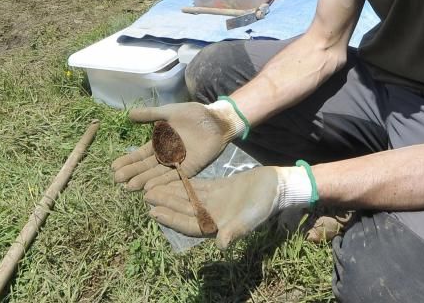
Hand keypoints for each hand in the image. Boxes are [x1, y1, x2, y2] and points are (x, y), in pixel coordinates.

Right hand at [111, 102, 235, 190]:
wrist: (216, 119)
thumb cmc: (193, 114)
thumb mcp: (168, 112)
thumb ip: (150, 115)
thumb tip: (129, 115)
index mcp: (159, 143)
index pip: (140, 154)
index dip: (128, 161)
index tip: (113, 167)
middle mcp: (166, 156)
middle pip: (146, 166)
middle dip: (132, 173)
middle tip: (117, 180)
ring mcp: (177, 163)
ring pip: (157, 174)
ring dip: (144, 180)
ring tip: (130, 186)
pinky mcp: (190, 168)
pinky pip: (174, 177)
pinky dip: (162, 182)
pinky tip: (151, 187)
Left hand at [145, 167, 283, 247]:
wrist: (277, 186)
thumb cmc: (264, 204)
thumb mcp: (250, 218)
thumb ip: (236, 231)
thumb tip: (222, 245)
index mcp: (218, 224)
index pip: (189, 224)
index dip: (171, 219)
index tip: (153, 212)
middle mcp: (214, 214)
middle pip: (184, 210)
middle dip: (165, 204)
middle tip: (146, 196)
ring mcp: (216, 202)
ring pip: (188, 198)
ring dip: (171, 194)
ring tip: (153, 188)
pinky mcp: (220, 188)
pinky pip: (198, 187)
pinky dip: (184, 184)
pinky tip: (173, 179)